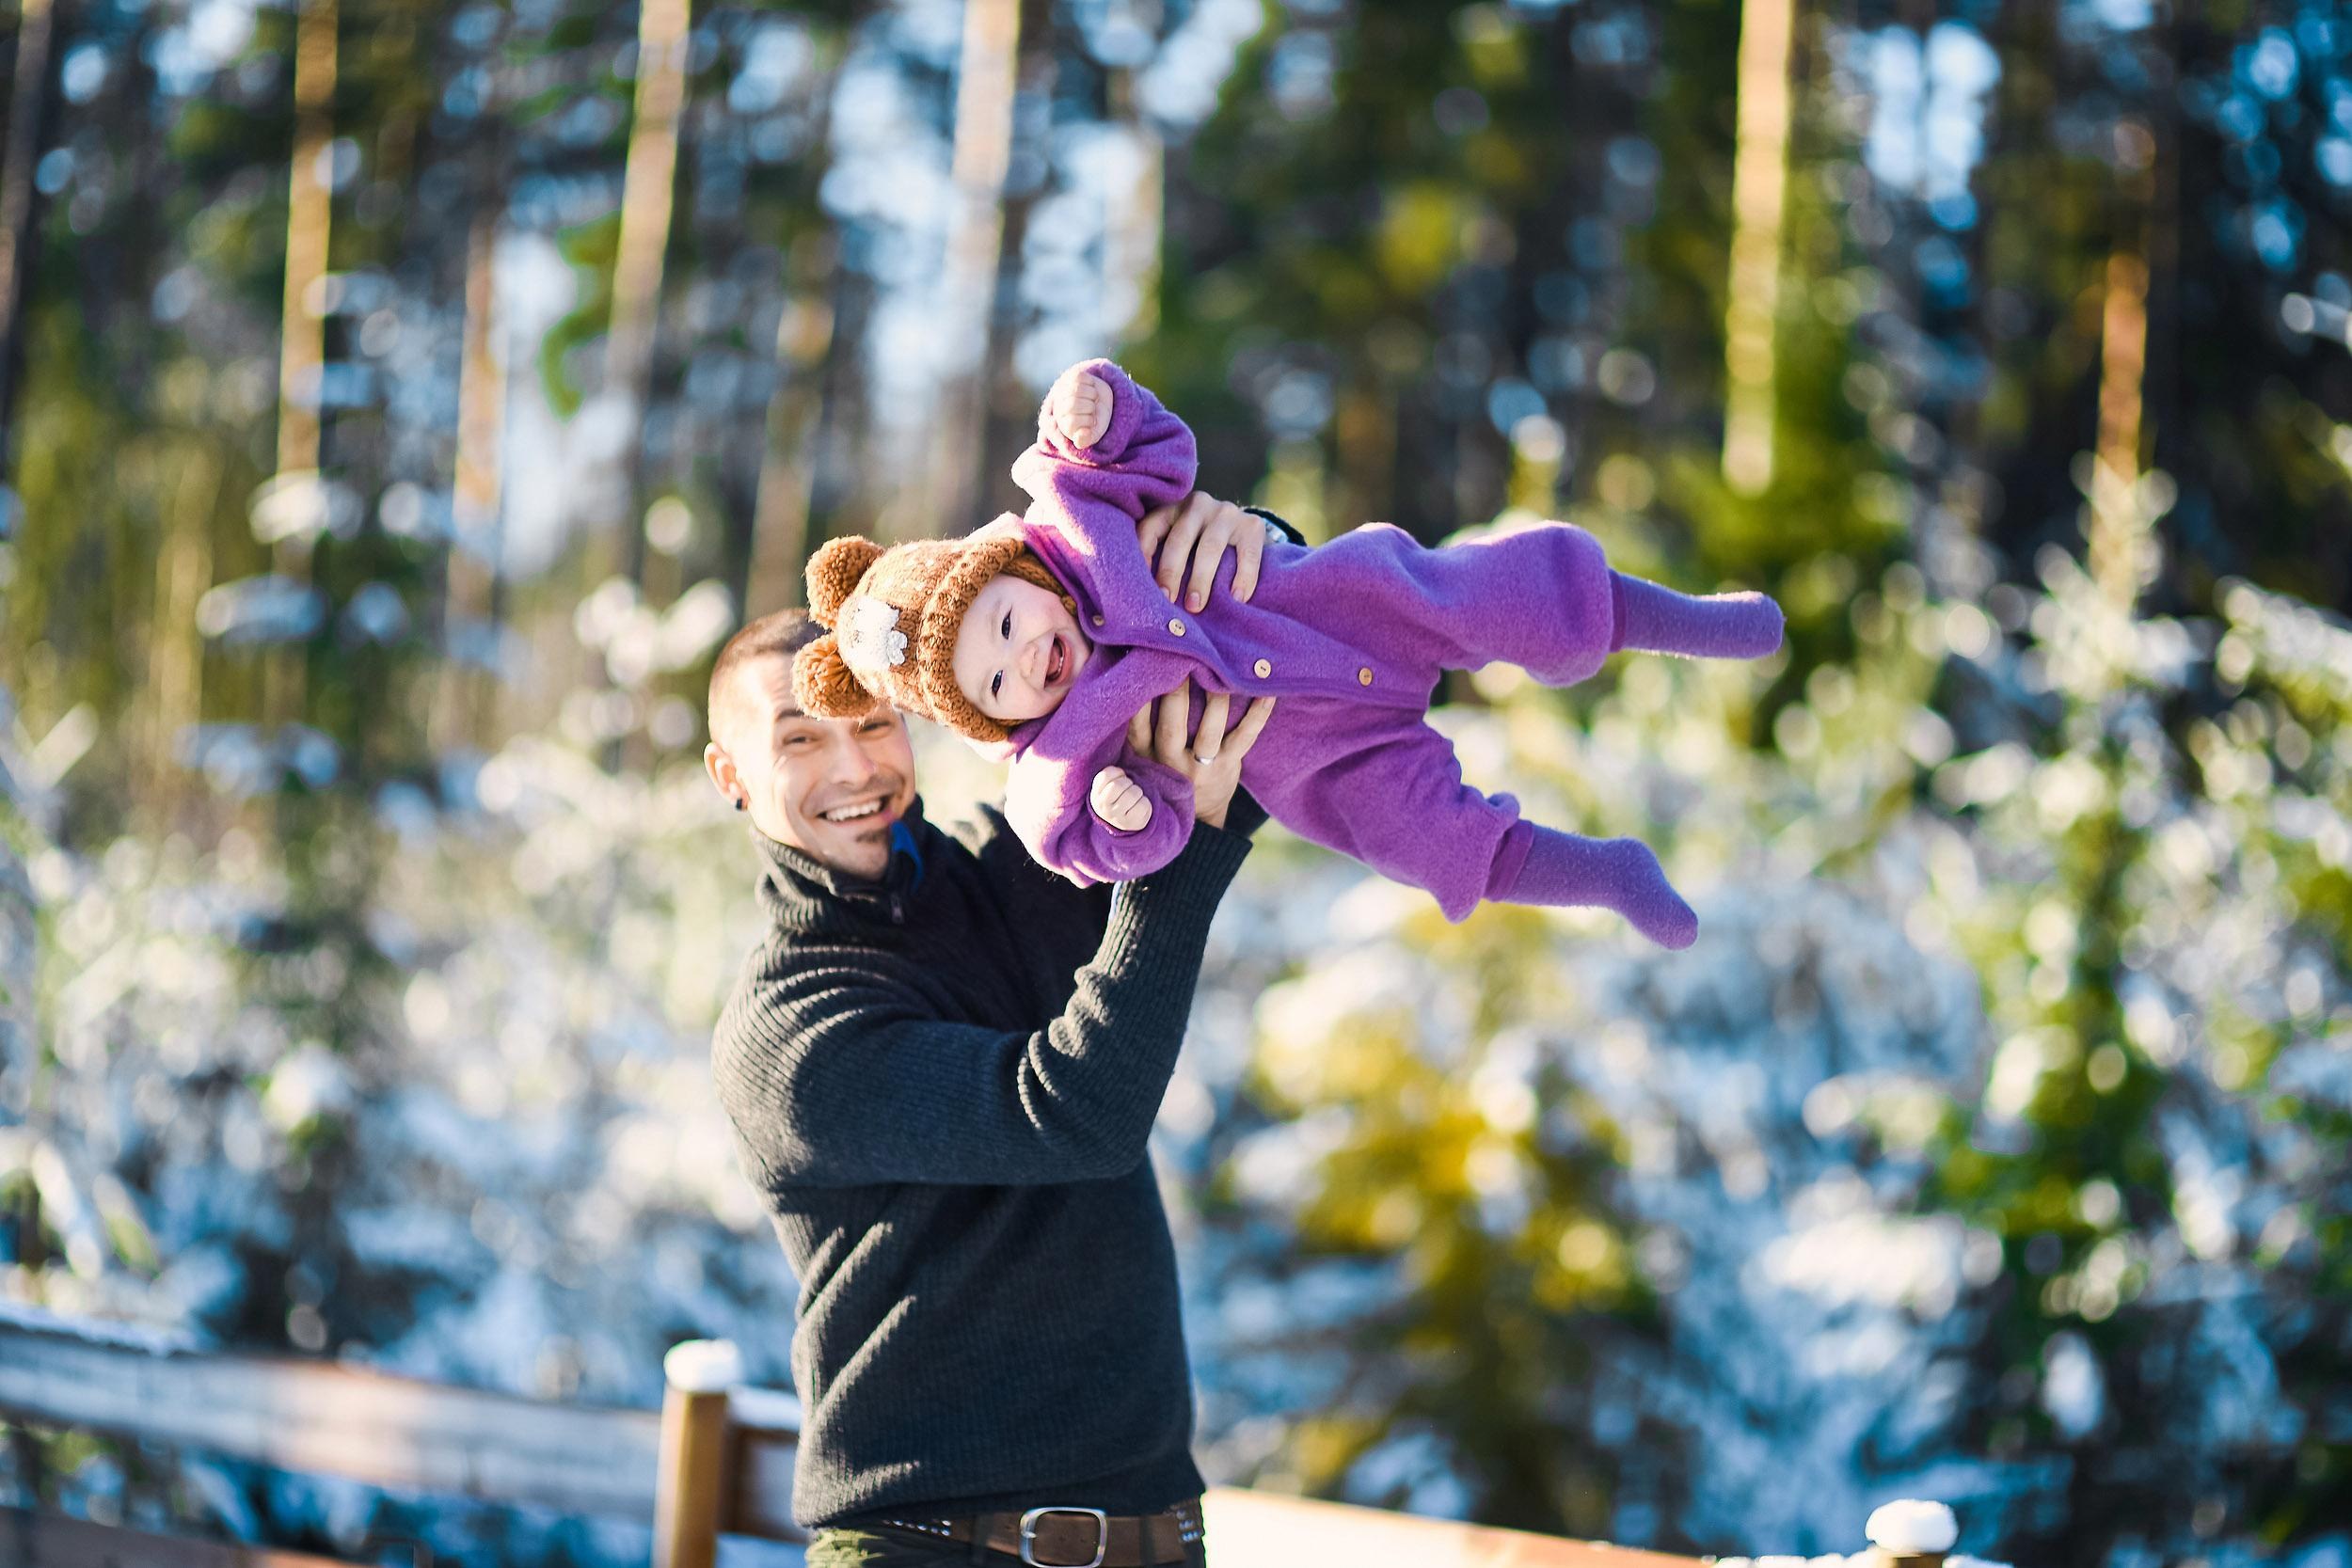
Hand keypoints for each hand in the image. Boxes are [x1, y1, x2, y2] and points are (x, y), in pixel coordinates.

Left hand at [1048, 366, 1112, 448]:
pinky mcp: (1070, 377)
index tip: (1092, 420)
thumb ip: (1087, 439)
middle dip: (1090, 406)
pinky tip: (1091, 388)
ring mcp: (1063, 391)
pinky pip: (1081, 377)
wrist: (1102, 402)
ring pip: (1077, 389)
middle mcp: (1059, 408)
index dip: (1088, 420)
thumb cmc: (1098, 420)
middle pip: (1073, 404)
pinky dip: (1091, 382)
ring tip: (1093, 399)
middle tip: (1093, 408)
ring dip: (1092, 394)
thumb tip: (1078, 439)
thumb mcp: (1095, 432)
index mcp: (1064, 425)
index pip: (1072, 422)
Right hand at [1090, 765, 1152, 832]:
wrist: (1122, 821)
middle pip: (1118, 785)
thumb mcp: (1107, 785)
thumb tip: (1121, 773)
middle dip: (1128, 782)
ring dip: (1137, 791)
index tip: (1120, 778)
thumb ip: (1109, 775)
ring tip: (1134, 797)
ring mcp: (1116, 818)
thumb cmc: (1116, 797)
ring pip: (1132, 794)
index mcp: (1096, 796)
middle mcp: (1103, 808)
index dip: (1117, 773)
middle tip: (1129, 788)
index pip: (1105, 776)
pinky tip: (1139, 805)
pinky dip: (1145, 801)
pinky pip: (1143, 805)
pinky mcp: (1131, 823)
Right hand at [1125, 677, 1276, 830]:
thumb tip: (1135, 675)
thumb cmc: (1167, 767)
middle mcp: (1171, 762)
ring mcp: (1202, 766)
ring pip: (1210, 730)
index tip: (1146, 668)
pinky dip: (1258, 713)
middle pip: (1171, 726)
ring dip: (1216, 699)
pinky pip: (1245, 736)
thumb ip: (1138, 726)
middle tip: (1183, 658)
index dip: (1140, 700)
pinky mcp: (1228, 765)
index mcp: (1145, 755)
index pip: (1137, 726)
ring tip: (1220, 670)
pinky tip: (1267, 692)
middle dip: (1176, 692)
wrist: (1199, 811)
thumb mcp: (1143, 756)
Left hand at [1136, 492, 1271, 613]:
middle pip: (1180, 539)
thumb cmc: (1199, 547)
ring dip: (1201, 579)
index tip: (1141, 585)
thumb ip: (1161, 557)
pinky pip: (1247, 554)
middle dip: (1171, 572)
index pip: (1150, 528)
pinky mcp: (1252, 525)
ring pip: (1210, 547)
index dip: (1142, 555)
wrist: (1244, 533)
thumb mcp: (1178, 545)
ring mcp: (1226, 512)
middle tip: (1167, 600)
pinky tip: (1237, 598)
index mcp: (1172, 509)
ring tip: (1195, 605)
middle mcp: (1198, 505)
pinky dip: (1243, 578)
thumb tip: (1141, 596)